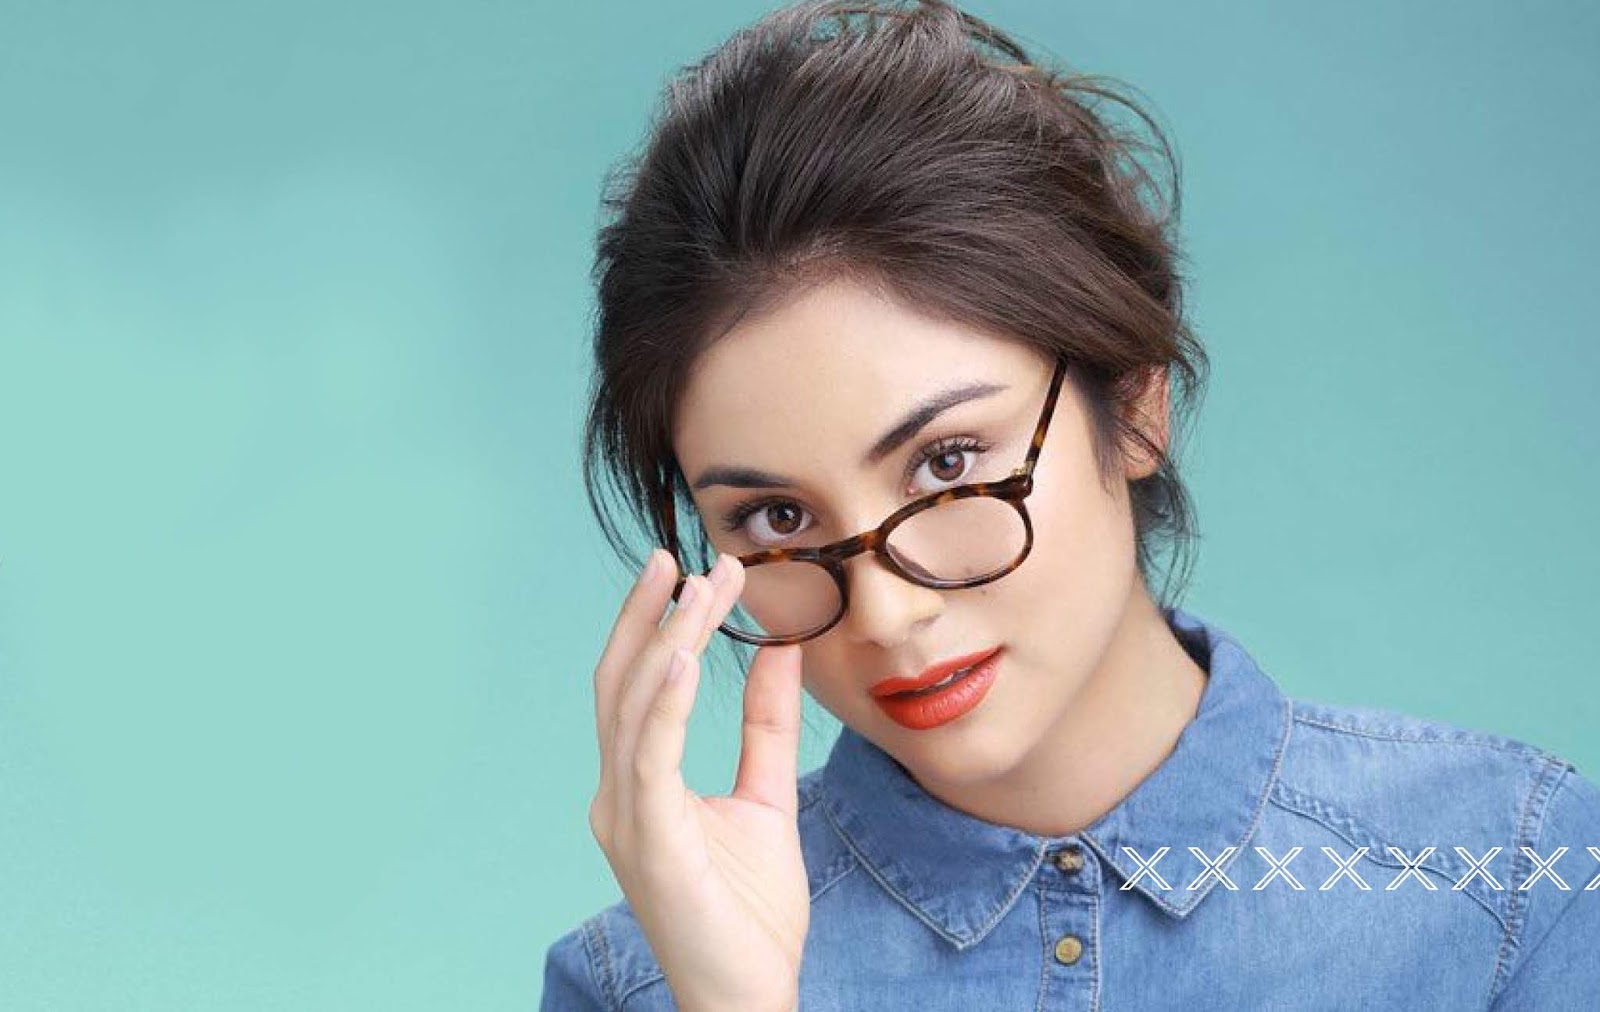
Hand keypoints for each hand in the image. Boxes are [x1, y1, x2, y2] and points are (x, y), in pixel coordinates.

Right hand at [589, 549, 808, 1011]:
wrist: (748, 996)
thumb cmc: (751, 912)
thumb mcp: (765, 797)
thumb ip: (766, 727)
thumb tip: (780, 651)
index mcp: (640, 784)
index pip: (640, 686)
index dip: (661, 624)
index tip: (698, 570)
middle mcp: (619, 793)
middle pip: (623, 682)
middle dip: (650, 613)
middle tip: (680, 554)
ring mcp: (625, 816)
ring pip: (634, 705)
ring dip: (666, 638)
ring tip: (699, 586)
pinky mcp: (648, 839)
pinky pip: (648, 755)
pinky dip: (663, 700)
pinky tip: (684, 654)